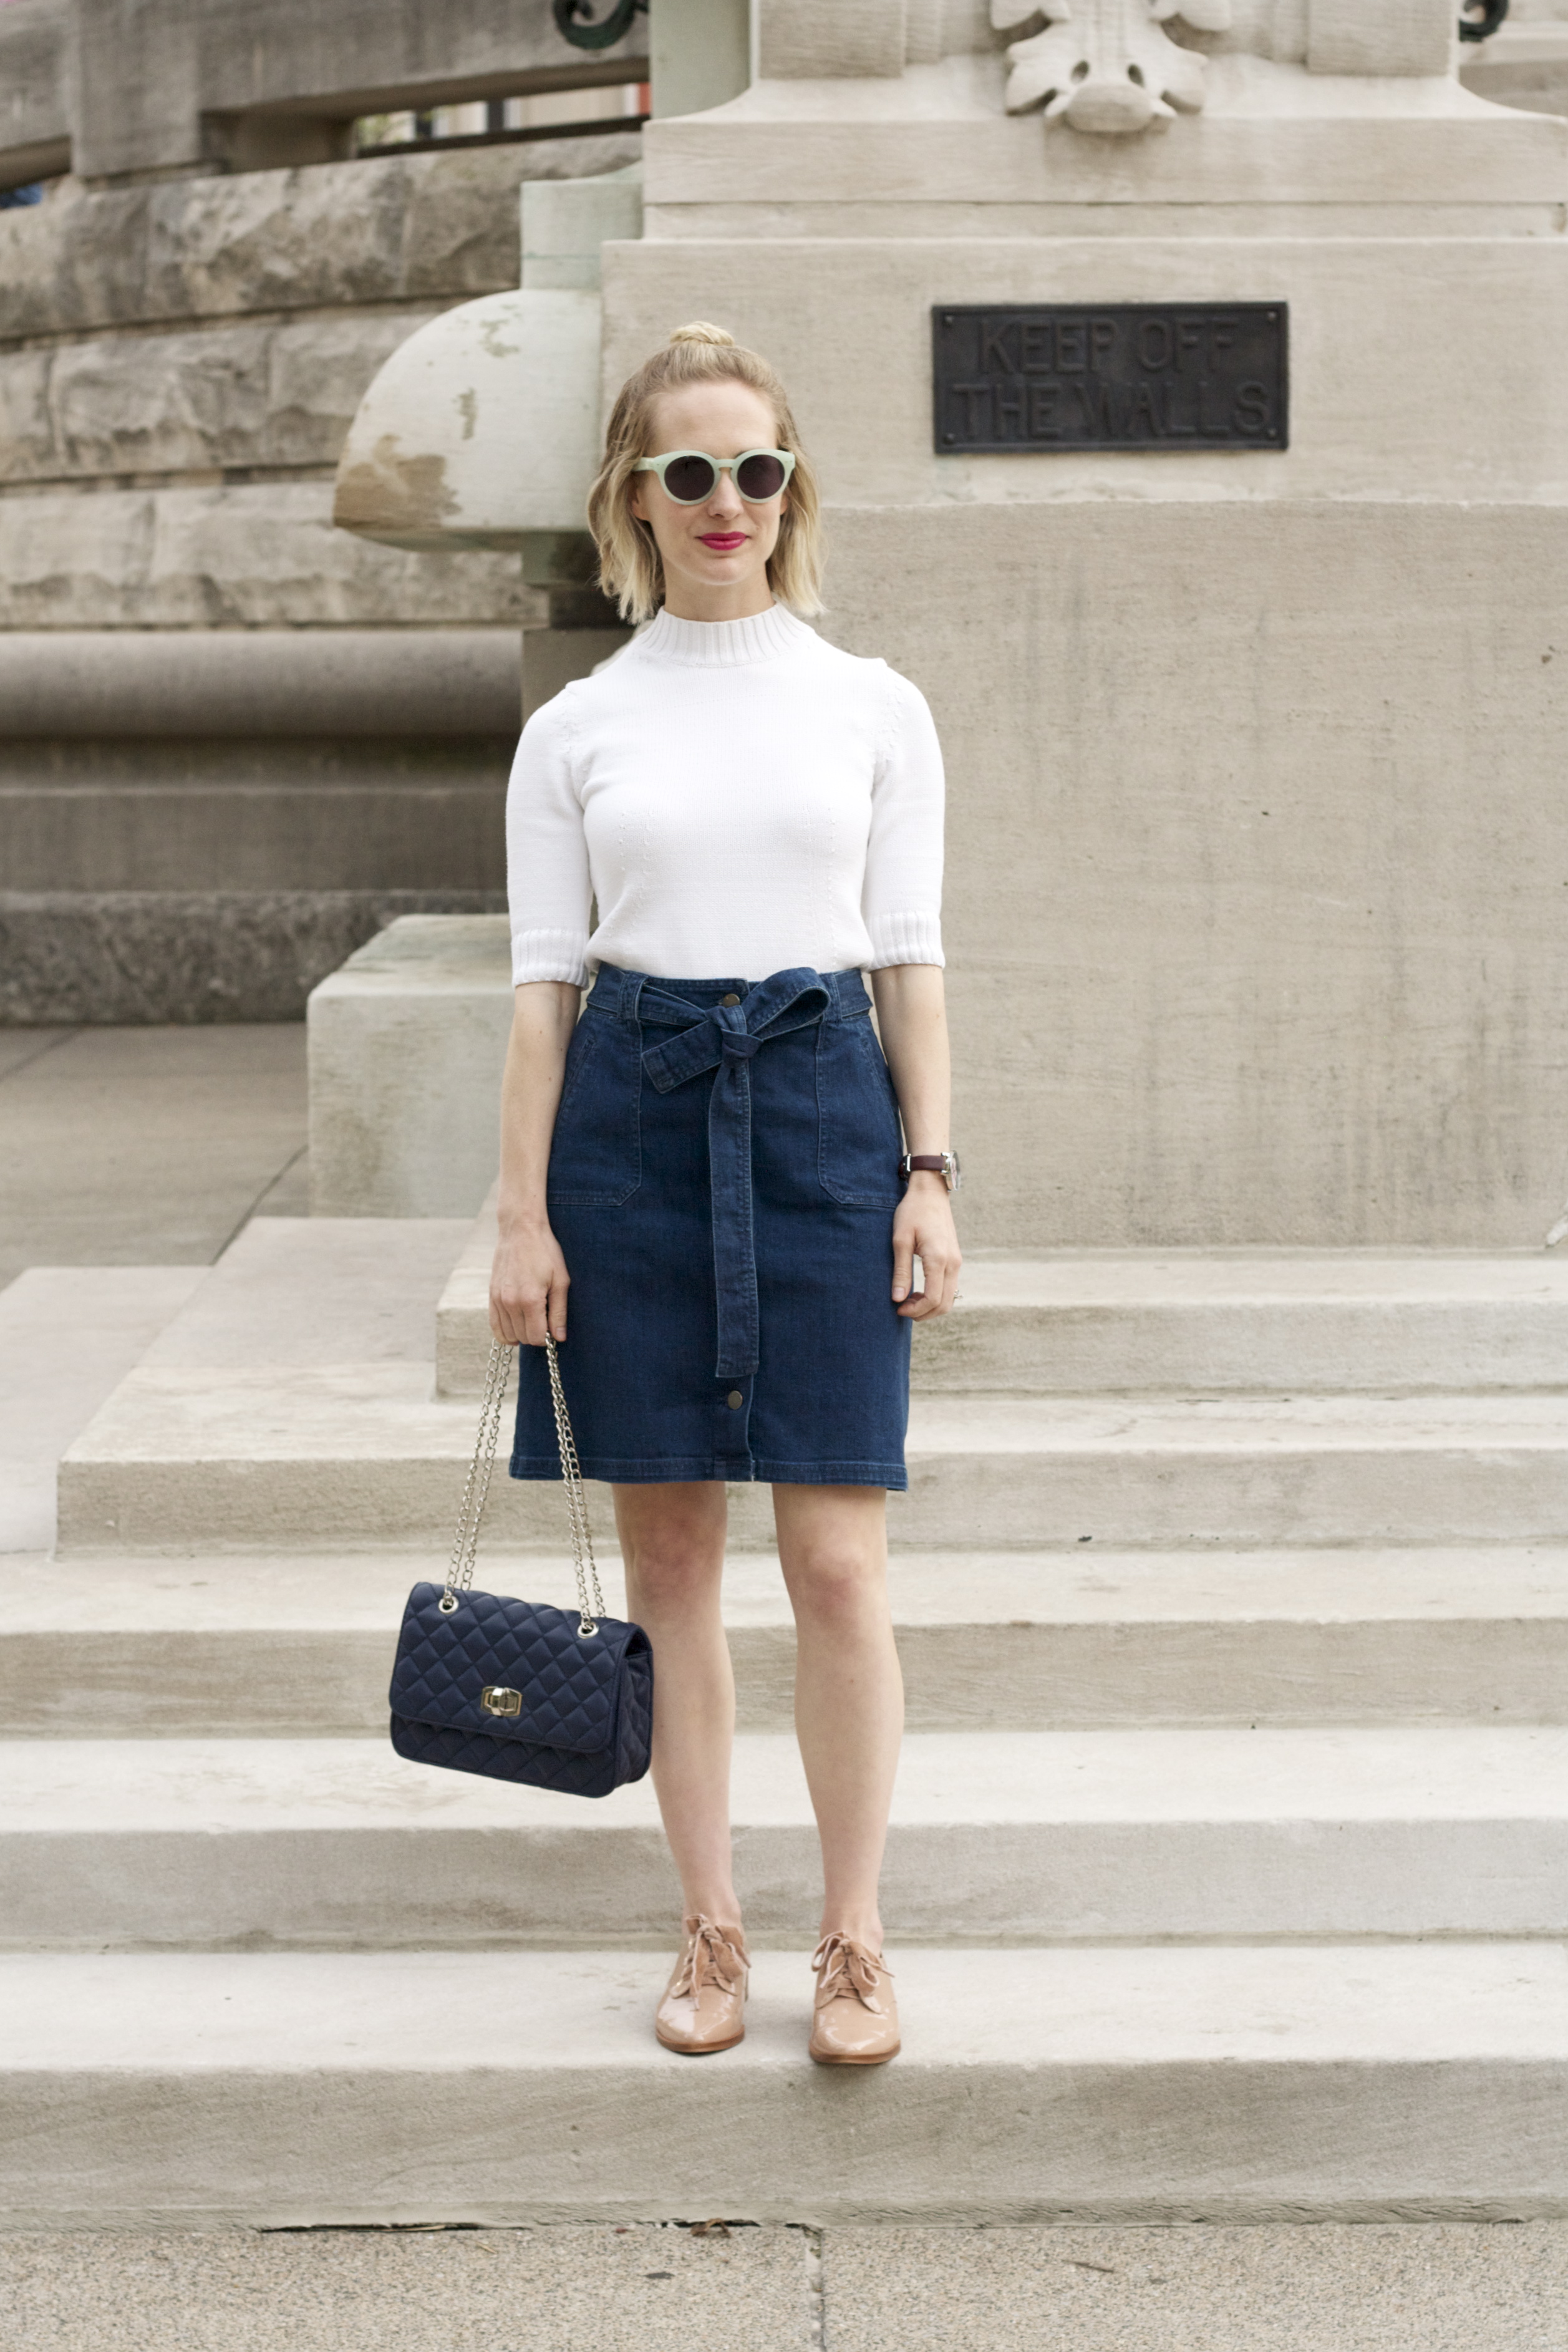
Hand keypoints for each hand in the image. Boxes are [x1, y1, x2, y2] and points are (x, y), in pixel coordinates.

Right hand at [489, 1217, 569, 1346]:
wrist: (520, 1230)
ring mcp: (498, 1299)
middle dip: (536, 1334)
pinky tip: (516, 1329)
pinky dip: (505, 1332)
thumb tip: (559, 1338)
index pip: (536, 1337)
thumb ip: (559, 1312)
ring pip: (508, 1334)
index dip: (547, 1337)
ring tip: (533, 1319)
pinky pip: (494, 1325)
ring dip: (521, 1333)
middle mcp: (510, 1302)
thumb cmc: (545, 1252)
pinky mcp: (491, 1295)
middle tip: (545, 1319)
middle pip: (523, 1337)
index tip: (553, 1327)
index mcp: (530, 1299)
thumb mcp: (560, 1281)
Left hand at [891, 1173, 960, 1318]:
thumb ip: (900, 1272)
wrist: (930, 1192)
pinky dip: (936, 1296)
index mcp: (939, 1259)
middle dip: (924, 1313)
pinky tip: (919, 1291)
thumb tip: (897, 1299)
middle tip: (902, 1310)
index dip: (916, 1310)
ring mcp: (957, 1261)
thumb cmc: (912, 1212)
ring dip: (930, 1306)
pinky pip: (950, 1287)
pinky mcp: (955, 1259)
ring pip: (949, 1298)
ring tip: (909, 1301)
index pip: (933, 1298)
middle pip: (944, 1304)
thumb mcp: (900, 1240)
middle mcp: (953, 1263)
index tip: (898, 1309)